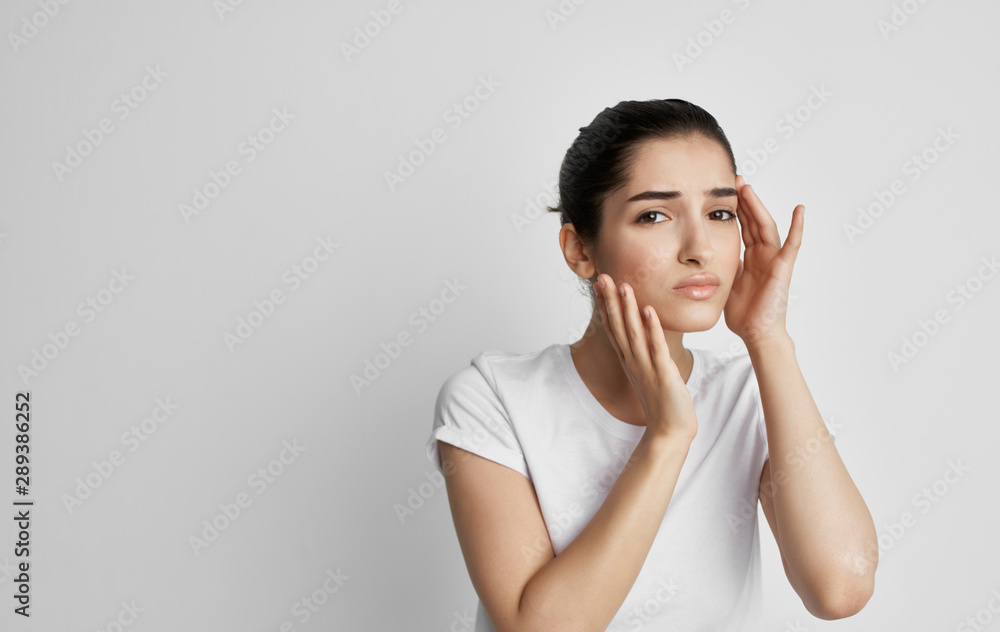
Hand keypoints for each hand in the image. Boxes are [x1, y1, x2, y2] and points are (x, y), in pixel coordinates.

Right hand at [594, 274, 697, 440]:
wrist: (670, 431)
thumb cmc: (663, 402)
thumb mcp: (649, 373)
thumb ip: (645, 354)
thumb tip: (644, 337)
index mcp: (629, 360)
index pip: (613, 327)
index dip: (605, 305)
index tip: (600, 284)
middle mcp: (633, 361)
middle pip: (618, 326)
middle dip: (610, 301)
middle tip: (602, 276)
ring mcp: (646, 367)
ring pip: (633, 333)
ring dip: (627, 309)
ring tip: (624, 285)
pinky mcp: (663, 373)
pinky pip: (655, 347)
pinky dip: (651, 328)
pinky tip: (648, 310)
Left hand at [724, 175, 803, 347]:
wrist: (756, 333)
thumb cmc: (743, 313)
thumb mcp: (725, 282)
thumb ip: (720, 266)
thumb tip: (701, 257)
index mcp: (749, 257)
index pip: (741, 226)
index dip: (734, 209)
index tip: (723, 190)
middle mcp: (762, 255)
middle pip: (753, 221)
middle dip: (744, 200)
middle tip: (734, 179)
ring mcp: (774, 260)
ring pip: (766, 227)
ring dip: (758, 207)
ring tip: (748, 188)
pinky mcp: (783, 268)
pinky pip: (792, 245)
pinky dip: (797, 227)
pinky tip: (800, 210)